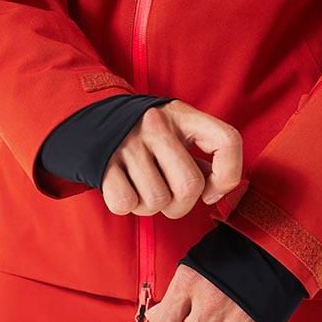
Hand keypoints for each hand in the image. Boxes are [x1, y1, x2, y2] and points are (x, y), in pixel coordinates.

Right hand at [101, 100, 242, 218]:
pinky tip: (125, 186)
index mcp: (183, 116)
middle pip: (189, 186)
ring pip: (157, 201)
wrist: (93, 120)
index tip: (211, 190)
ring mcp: (129, 143)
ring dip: (151, 206)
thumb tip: (215, 192)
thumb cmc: (149, 135)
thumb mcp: (180, 132)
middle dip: (183, 204)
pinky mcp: (103, 162)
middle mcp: (156, 124)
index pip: (227, 140)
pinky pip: (125, 203)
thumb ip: (204, 156)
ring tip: (143, 186)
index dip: (227, 175)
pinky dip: (127, 204)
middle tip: (169, 194)